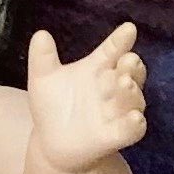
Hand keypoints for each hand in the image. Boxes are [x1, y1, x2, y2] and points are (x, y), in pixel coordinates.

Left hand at [25, 20, 146, 173]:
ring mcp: (118, 112)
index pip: (113, 50)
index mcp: (98, 69)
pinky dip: (134, 124)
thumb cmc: (52, 106)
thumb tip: (40, 34)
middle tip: (127, 60)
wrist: (50, 144)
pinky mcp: (117, 136)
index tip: (128, 29)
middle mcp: (113, 88)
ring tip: (124, 84)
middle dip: (132, 65)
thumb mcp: (43, 80)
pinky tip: (134, 118)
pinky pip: (132, 130)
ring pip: (134, 99)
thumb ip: (42, 58)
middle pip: (130, 72)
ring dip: (132, 92)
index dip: (121, 40)